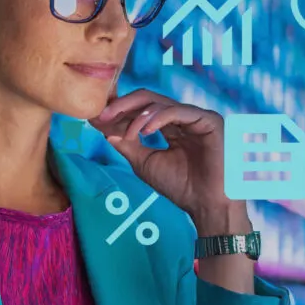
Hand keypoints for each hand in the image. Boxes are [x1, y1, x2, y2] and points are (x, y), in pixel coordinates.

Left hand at [88, 88, 240, 226]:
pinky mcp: (208, 120)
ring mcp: (196, 117)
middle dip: (122, 105)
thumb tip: (105, 130)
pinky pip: (178, 111)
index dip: (118, 111)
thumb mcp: (145, 163)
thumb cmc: (181, 187)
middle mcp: (183, 118)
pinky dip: (158, 118)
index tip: (95, 117)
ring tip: (127, 134)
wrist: (206, 205)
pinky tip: (145, 130)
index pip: (141, 109)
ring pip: (160, 102)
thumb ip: (128, 145)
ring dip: (137, 116)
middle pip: (148, 99)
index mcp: (171, 126)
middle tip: (102, 115)